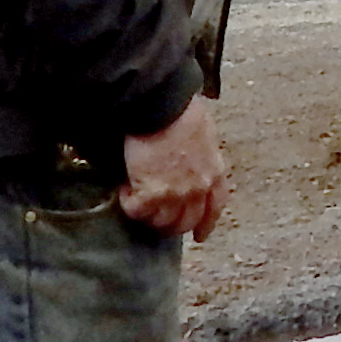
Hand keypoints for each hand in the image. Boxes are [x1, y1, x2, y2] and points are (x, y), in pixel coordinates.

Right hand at [110, 101, 226, 241]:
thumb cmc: (183, 110)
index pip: (215, 208)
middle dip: (171, 225)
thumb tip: (191, 158)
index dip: (206, 224)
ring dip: (148, 215)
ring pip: (160, 222)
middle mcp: (198, 189)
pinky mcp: (151, 193)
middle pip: (185, 222)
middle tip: (157, 220)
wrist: (164, 105)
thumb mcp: (205, 134)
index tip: (199, 236)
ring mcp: (176, 194)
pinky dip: (129, 203)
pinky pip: (137, 210)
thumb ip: (202, 154)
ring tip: (138, 202)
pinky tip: (125, 191)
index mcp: (214, 172)